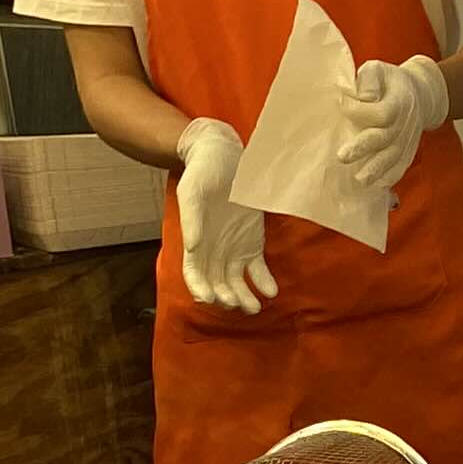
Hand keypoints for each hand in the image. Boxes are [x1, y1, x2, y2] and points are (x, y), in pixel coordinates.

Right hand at [174, 118, 277, 315]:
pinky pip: (258, 270)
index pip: (194, 274)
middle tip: (237, 304)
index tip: (209, 298)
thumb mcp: (192, 191)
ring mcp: (234, 249)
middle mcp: (214, 251)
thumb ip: (192, 220)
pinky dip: (264, 282)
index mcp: (195, 242)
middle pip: (217, 283)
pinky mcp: (253, 243)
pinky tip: (270, 291)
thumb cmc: (202, 173)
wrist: (224, 156)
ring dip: (245, 297)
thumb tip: (192, 247)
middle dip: (226, 297)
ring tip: (255, 307)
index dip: (199, 288)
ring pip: (237, 282)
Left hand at [334, 53, 455, 187]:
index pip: (381, 112)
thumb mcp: (378, 69)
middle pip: (385, 138)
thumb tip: (364, 97)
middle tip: (343, 157)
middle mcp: (405, 123)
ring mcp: (407, 139)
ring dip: (377, 169)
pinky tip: (378, 186)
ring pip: (393, 156)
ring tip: (361, 180)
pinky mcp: (407, 151)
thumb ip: (369, 79)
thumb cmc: (390, 80)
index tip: (342, 104)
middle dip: (364, 148)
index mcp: (398, 101)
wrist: (421, 94)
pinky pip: (401, 165)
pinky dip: (391, 176)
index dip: (359, 111)